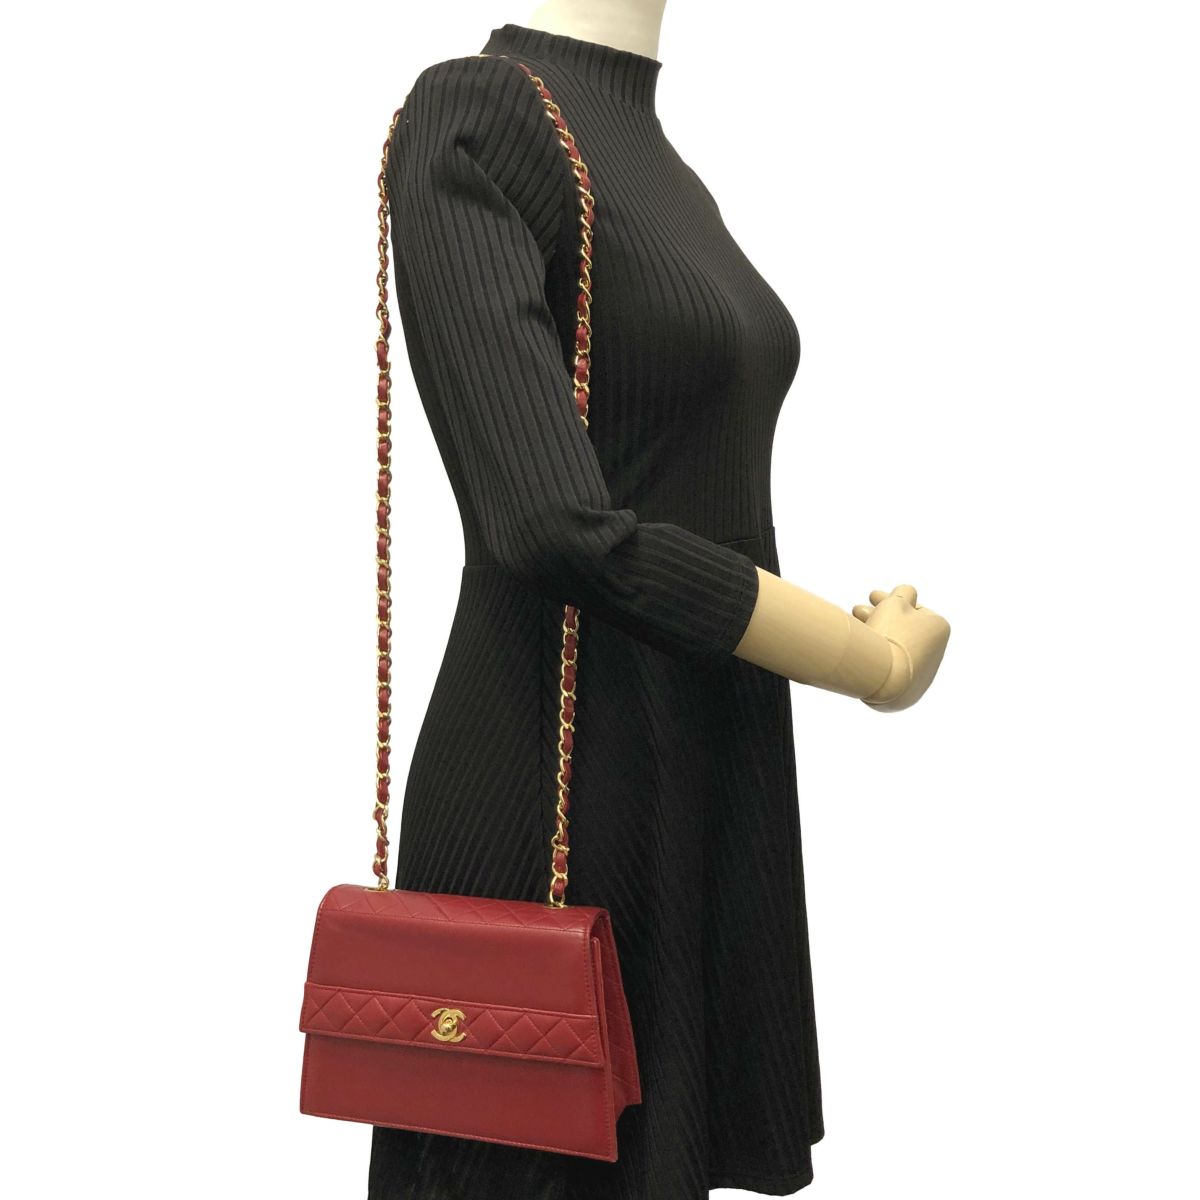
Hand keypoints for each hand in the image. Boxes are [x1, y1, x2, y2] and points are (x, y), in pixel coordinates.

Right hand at [853, 584, 950, 711]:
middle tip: (858, 610)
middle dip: (880, 617)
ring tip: (854, 627)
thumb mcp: (895, 602)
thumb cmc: (891, 634)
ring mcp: (921, 677)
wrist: (883, 677)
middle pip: (903, 629)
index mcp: (939, 629)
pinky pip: (890, 671)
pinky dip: (878, 659)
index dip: (891, 601)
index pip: (915, 609)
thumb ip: (902, 593)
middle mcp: (935, 653)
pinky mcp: (905, 695)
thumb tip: (907, 592)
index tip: (872, 598)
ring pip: (895, 650)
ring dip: (876, 635)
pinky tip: (861, 650)